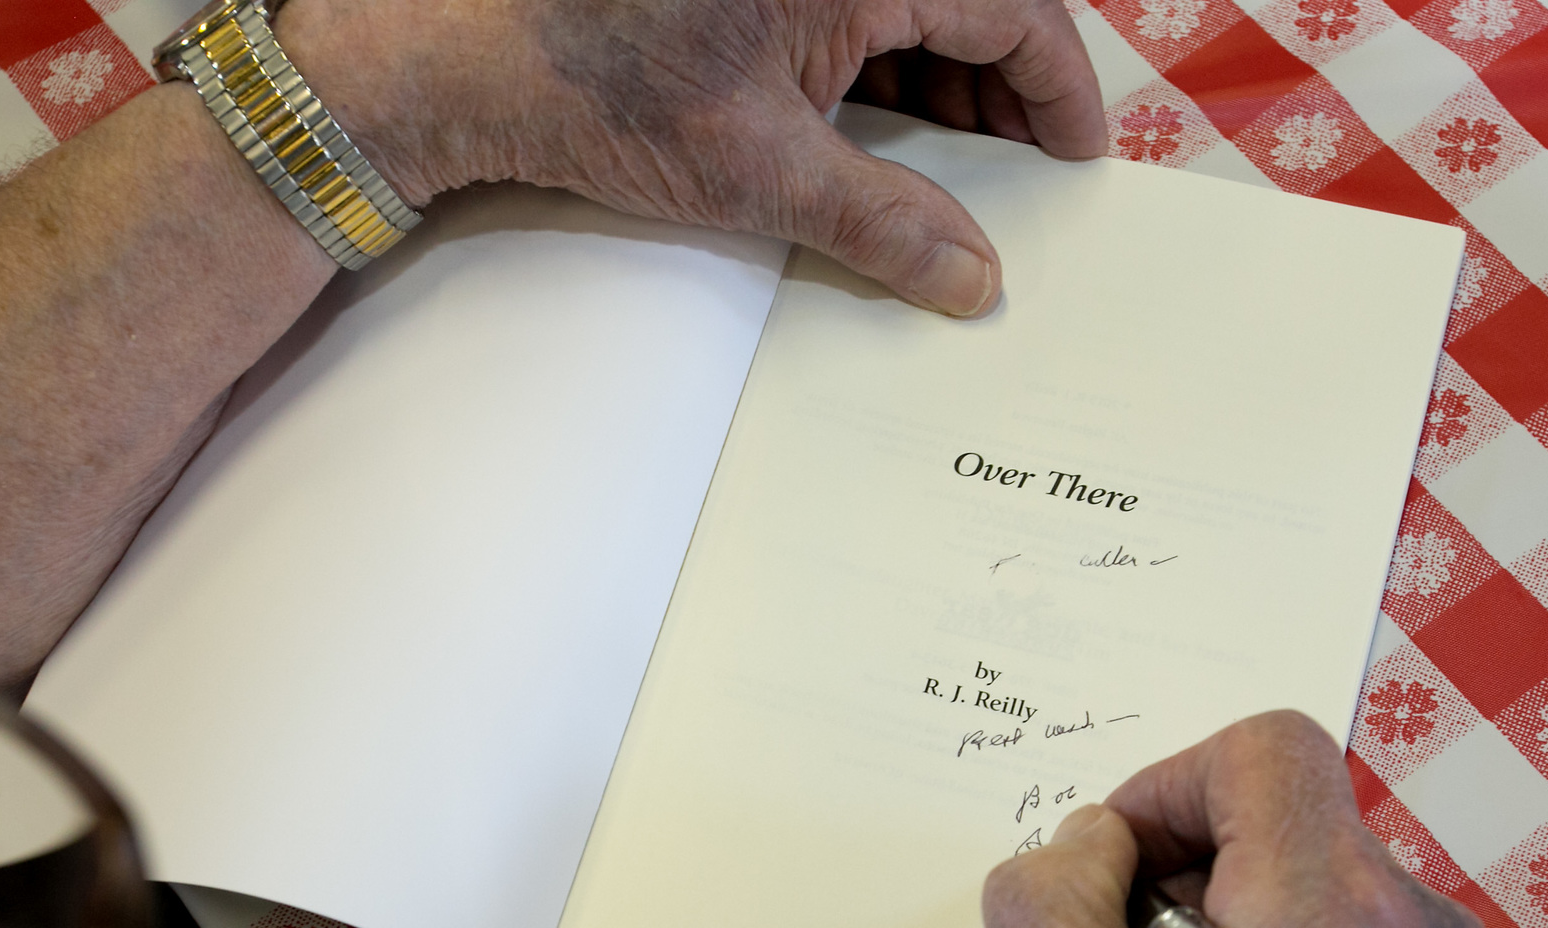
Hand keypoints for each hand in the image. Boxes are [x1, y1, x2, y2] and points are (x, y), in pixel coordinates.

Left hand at [280, 0, 1106, 316]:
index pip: (1015, 7)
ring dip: (947, 78)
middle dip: (1005, 87)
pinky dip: (884, 65)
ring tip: (957, 176)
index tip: (1078, 157)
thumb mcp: (762, 174)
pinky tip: (888, 137)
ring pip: (917, 3)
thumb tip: (973, 280)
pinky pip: (858, 10)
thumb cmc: (600, 91)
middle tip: (1022, 180)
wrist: (468, 55)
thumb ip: (886, 225)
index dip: (1059, 88)